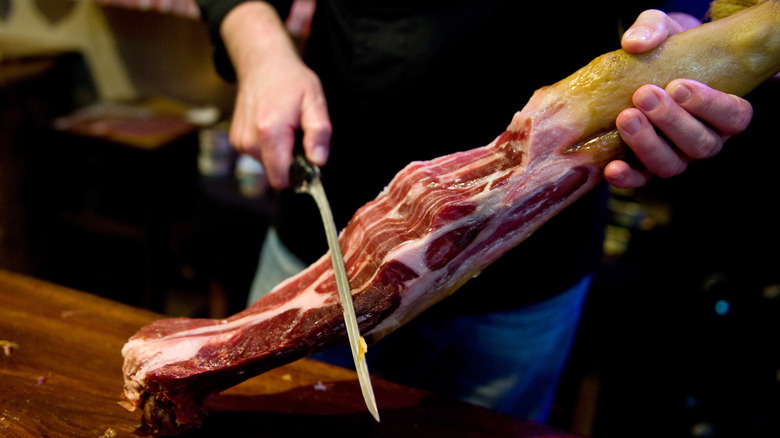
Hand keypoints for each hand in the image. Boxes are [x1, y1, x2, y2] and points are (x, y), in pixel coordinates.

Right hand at [222, 2, 330, 188]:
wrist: (262, 62)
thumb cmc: (290, 80)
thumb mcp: (315, 101)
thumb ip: (319, 132)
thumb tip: (318, 160)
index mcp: (269, 132)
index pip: (282, 179)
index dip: (300, 174)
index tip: (309, 159)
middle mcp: (249, 140)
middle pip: (276, 175)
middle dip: (291, 163)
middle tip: (298, 136)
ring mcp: (240, 141)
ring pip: (268, 166)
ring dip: (281, 154)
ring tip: (286, 128)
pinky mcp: (237, 141)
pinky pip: (259, 156)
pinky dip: (269, 147)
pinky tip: (274, 127)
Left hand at [605, 10, 752, 188]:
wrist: (638, 72)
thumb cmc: (664, 52)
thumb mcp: (663, 31)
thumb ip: (653, 28)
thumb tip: (635, 43)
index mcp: (721, 111)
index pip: (734, 117)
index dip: (710, 105)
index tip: (679, 85)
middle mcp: (703, 138)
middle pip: (701, 144)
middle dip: (672, 121)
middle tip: (644, 95)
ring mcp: (674, 155)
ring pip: (672, 164)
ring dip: (648, 144)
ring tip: (626, 117)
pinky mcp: (644, 167)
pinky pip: (640, 179)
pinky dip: (627, 177)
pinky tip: (611, 168)